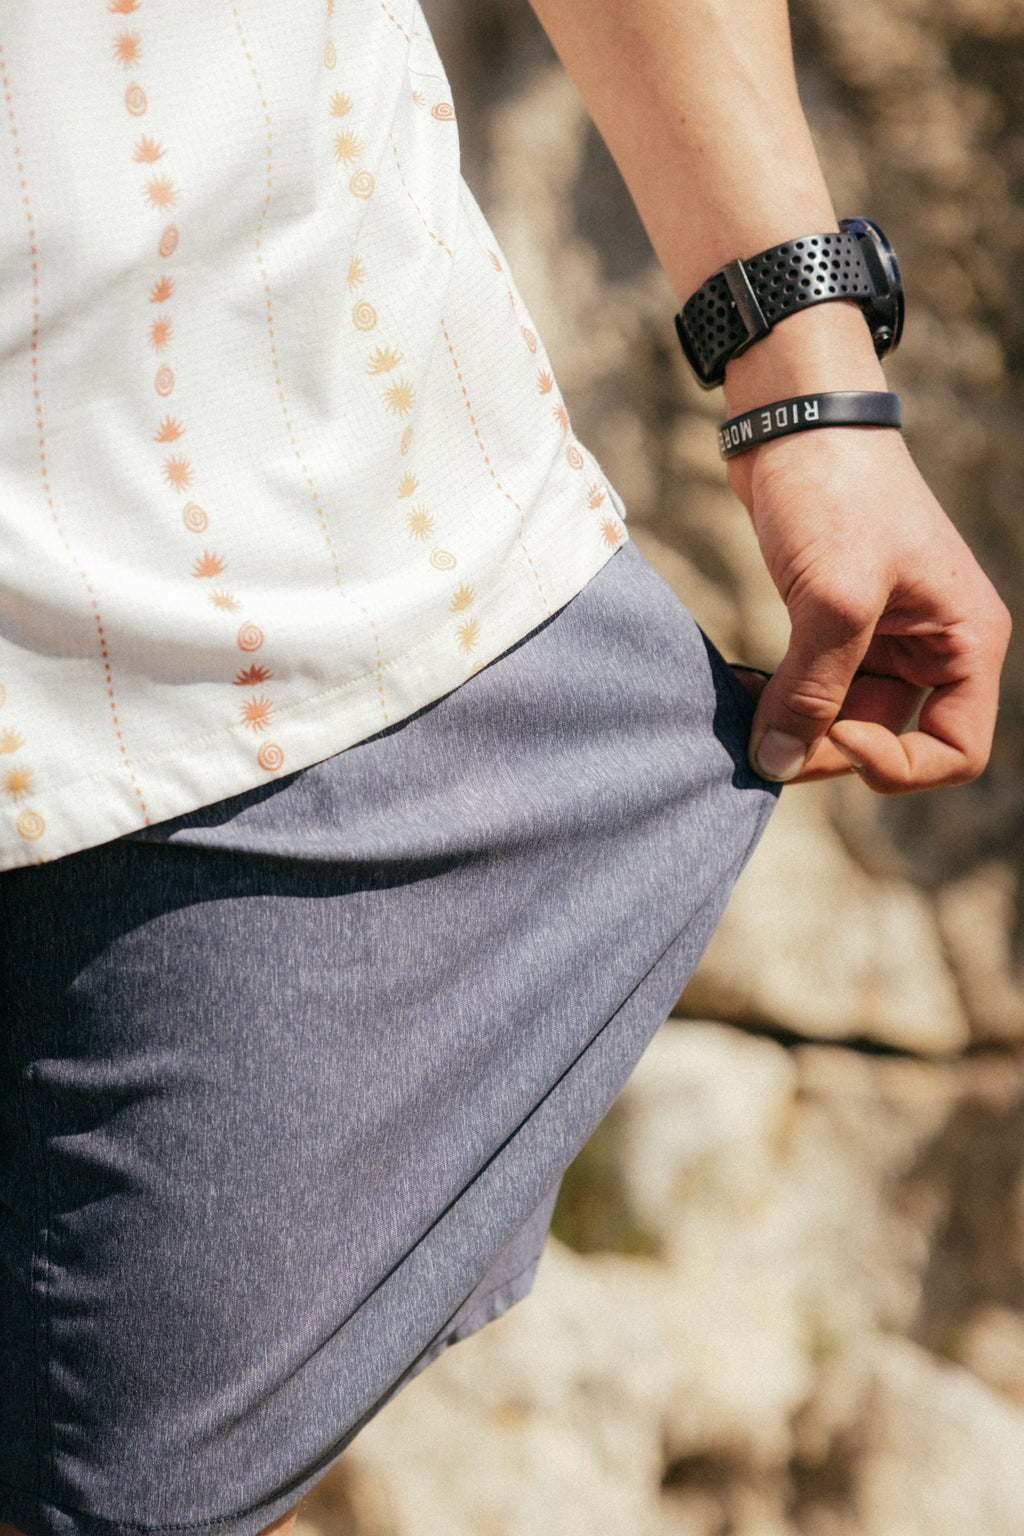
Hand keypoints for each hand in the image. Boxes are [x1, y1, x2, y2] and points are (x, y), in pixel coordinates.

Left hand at [726, 426, 1011, 792]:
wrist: (796, 418)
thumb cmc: (837, 491)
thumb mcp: (833, 597)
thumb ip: (811, 689)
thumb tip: (775, 764)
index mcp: (966, 642)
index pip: (956, 752)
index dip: (894, 765)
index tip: (835, 733)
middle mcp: (935, 647)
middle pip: (888, 742)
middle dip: (826, 749)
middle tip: (763, 740)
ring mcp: (885, 637)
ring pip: (843, 719)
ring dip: (794, 726)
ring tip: (743, 714)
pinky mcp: (837, 624)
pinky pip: (814, 687)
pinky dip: (779, 698)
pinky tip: (740, 689)